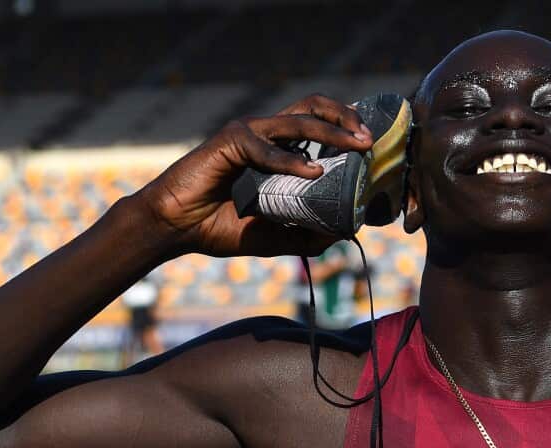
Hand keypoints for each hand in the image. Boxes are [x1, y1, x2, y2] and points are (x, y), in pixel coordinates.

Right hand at [134, 94, 373, 257]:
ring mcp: (248, 134)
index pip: (318, 125)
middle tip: (370, 139)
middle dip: (346, 118)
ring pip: (298, 120)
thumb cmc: (220, 227)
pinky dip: (291, 160)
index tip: (374, 147)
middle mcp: (266, 136)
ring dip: (332, 131)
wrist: (177, 229)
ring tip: (357, 145)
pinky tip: (313, 171)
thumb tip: (346, 233)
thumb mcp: (275, 237)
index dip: (347, 129)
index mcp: (278, 150)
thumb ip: (308, 234)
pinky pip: (266, 148)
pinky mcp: (229, 142)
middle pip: (313, 107)